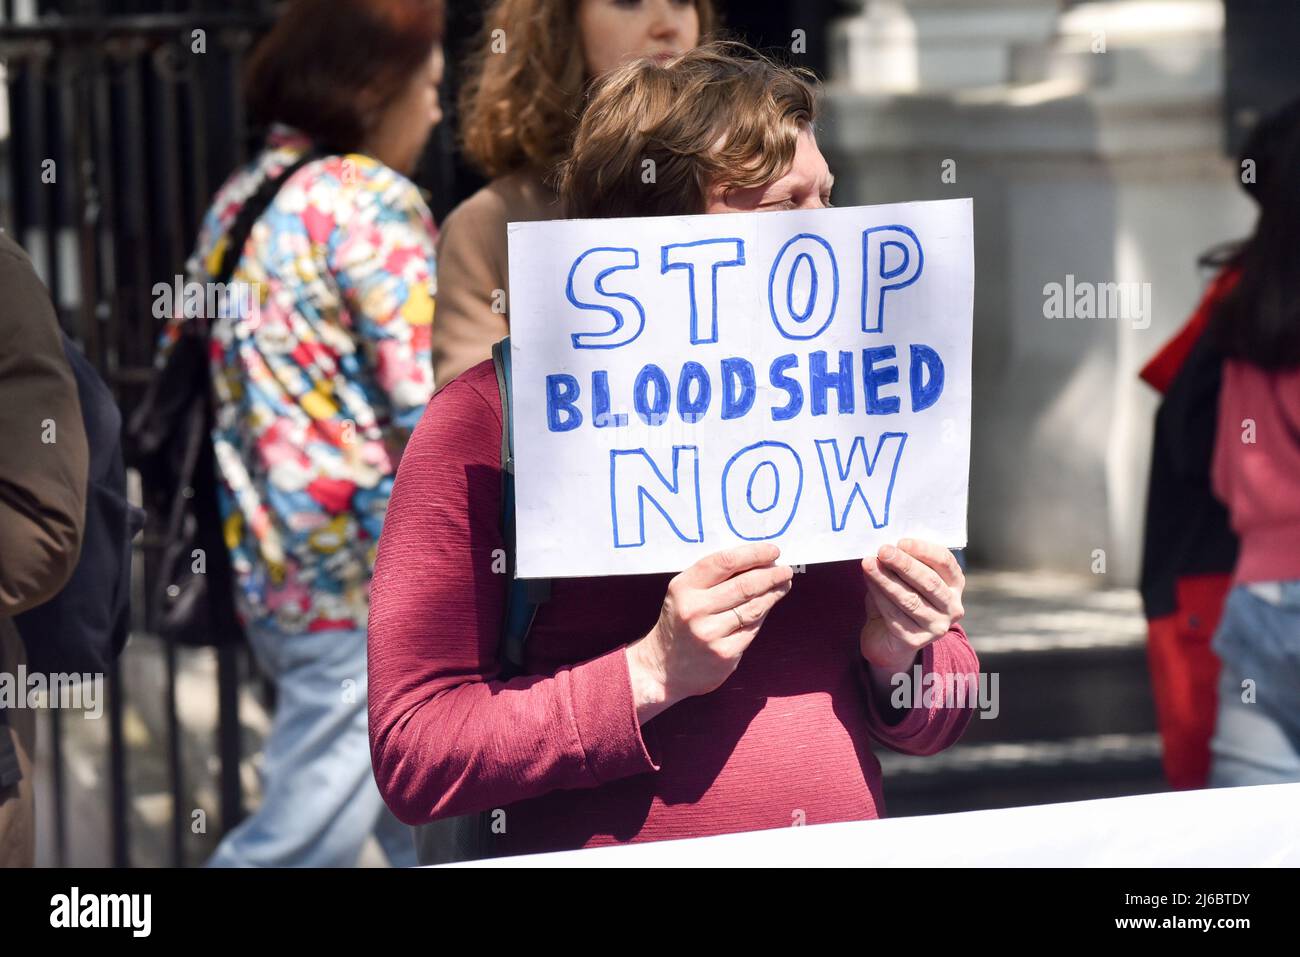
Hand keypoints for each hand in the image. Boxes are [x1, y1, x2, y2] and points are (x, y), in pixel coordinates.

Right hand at [626, 543, 793, 723]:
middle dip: (771, 574)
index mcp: (683, 587)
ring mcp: (710, 634)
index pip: (724, 562)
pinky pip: (752, 629)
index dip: (753, 554)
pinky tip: (766, 607)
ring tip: (784, 584)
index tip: (773, 551)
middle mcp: (695, 610)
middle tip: (786, 570)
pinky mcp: (724, 654)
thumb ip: (713, 578)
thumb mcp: (684, 593)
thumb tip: (757, 562)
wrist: (662, 669)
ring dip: (773, 593)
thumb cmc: (679, 622)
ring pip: (753, 607)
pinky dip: (762, 615)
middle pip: (744, 585)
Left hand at [859, 539, 964, 673]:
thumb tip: (885, 548)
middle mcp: (952, 607)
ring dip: (887, 579)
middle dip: (904, 564)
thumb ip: (901, 564)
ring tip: (869, 563)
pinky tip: (869, 583)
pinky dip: (879, 596)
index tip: (902, 542)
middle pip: (929, 581)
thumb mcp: (904, 579)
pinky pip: (895, 614)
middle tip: (883, 550)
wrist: (888, 640)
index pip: (945, 563)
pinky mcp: (915, 640)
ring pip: (910, 599)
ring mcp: (936, 626)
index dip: (924, 551)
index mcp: (954, 584)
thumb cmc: (898, 600)